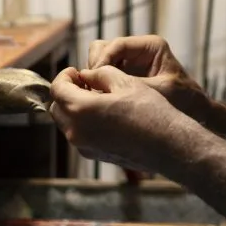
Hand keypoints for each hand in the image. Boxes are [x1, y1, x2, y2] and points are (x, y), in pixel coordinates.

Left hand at [49, 65, 182, 172]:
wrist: (168, 144)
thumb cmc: (149, 111)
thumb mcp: (125, 82)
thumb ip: (101, 74)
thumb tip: (87, 75)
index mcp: (81, 109)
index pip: (57, 88)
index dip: (64, 76)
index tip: (75, 70)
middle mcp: (77, 131)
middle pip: (57, 107)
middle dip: (66, 92)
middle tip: (84, 82)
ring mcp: (84, 146)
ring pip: (67, 122)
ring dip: (74, 108)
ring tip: (96, 97)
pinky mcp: (94, 155)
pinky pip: (79, 135)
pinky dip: (83, 122)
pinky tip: (104, 114)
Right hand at [87, 35, 207, 120]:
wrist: (195, 112)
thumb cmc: (184, 100)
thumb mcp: (159, 91)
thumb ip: (132, 85)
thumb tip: (101, 85)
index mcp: (151, 46)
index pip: (117, 45)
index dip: (102, 60)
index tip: (93, 79)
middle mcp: (138, 50)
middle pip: (103, 49)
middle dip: (95, 67)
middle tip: (93, 89)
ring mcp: (129, 63)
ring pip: (99, 61)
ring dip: (94, 77)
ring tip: (96, 96)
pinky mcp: (124, 76)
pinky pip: (102, 76)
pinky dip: (98, 86)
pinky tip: (99, 100)